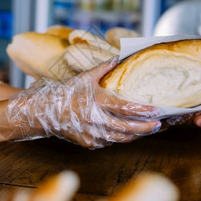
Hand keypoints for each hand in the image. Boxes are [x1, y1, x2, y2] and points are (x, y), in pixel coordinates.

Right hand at [2, 58, 161, 148]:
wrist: (42, 113)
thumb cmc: (62, 93)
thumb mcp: (82, 78)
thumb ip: (102, 69)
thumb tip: (118, 58)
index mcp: (95, 102)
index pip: (124, 107)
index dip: (142, 110)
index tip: (156, 110)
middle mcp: (94, 120)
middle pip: (126, 128)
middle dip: (144, 128)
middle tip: (158, 125)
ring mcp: (91, 134)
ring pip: (119, 138)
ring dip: (134, 135)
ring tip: (147, 130)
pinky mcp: (88, 143)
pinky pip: (108, 142)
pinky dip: (119, 139)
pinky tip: (128, 135)